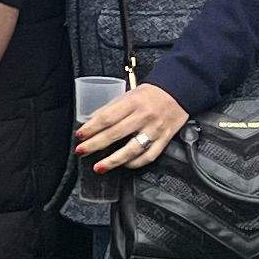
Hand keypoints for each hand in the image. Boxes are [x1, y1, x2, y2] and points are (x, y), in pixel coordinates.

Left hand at [72, 82, 190, 173]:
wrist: (179, 91)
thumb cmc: (151, 94)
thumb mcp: (128, 94)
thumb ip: (112, 108)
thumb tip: (92, 121)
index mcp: (132, 102)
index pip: (107, 117)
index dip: (91, 128)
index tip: (80, 135)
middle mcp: (143, 116)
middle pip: (115, 133)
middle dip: (95, 145)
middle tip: (81, 152)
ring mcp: (155, 129)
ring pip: (132, 149)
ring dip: (113, 160)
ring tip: (99, 167)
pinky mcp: (165, 139)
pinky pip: (149, 156)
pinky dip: (136, 163)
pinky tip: (124, 165)